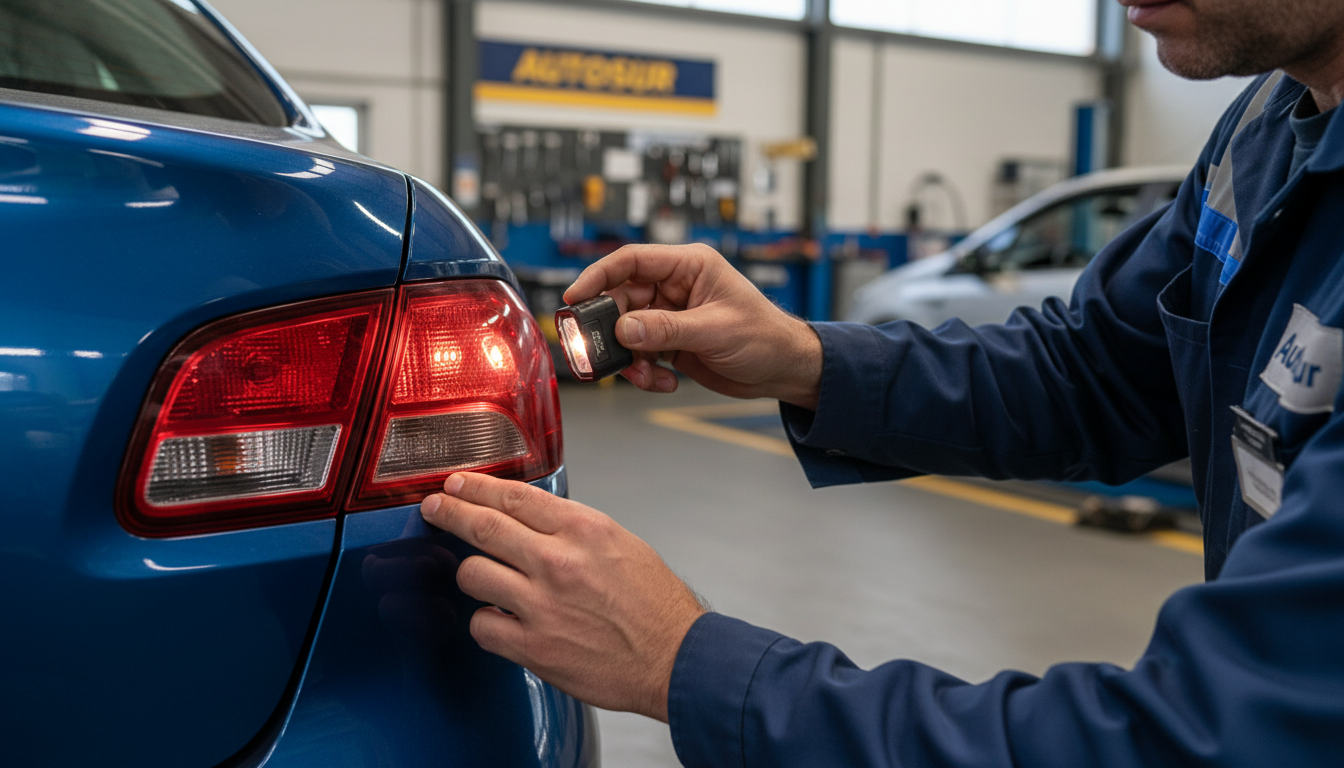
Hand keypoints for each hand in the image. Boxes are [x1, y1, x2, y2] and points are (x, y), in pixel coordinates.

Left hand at [419, 472, 706, 721]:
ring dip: (472, 573)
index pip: (513, 496)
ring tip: (482, 577)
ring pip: (472, 574)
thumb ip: (572, 529)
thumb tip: (530, 520)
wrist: (674, 659)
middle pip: (482, 526)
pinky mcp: (533, 648)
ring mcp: (542, 606)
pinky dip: (486, 622)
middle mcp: (558, 562)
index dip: (476, 487)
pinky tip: (501, 619)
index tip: (458, 484)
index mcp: (583, 530)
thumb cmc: (654, 604)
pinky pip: (482, 626)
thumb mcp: (620, 543)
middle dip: (449, 512)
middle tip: (435, 507)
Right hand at [564, 243, 822, 408]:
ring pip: (626, 332)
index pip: (631, 261)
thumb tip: (623, 329)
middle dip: (610, 330)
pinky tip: (666, 382)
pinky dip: (645, 372)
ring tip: (646, 375)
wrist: (784, 371)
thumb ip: (665, 329)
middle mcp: (675, 287)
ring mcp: (671, 316)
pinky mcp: (671, 342)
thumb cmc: (764, 337)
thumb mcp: (714, 330)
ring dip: (629, 357)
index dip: (598, 276)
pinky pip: (641, 354)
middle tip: (597, 352)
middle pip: (621, 300)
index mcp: (688, 266)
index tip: (574, 297)